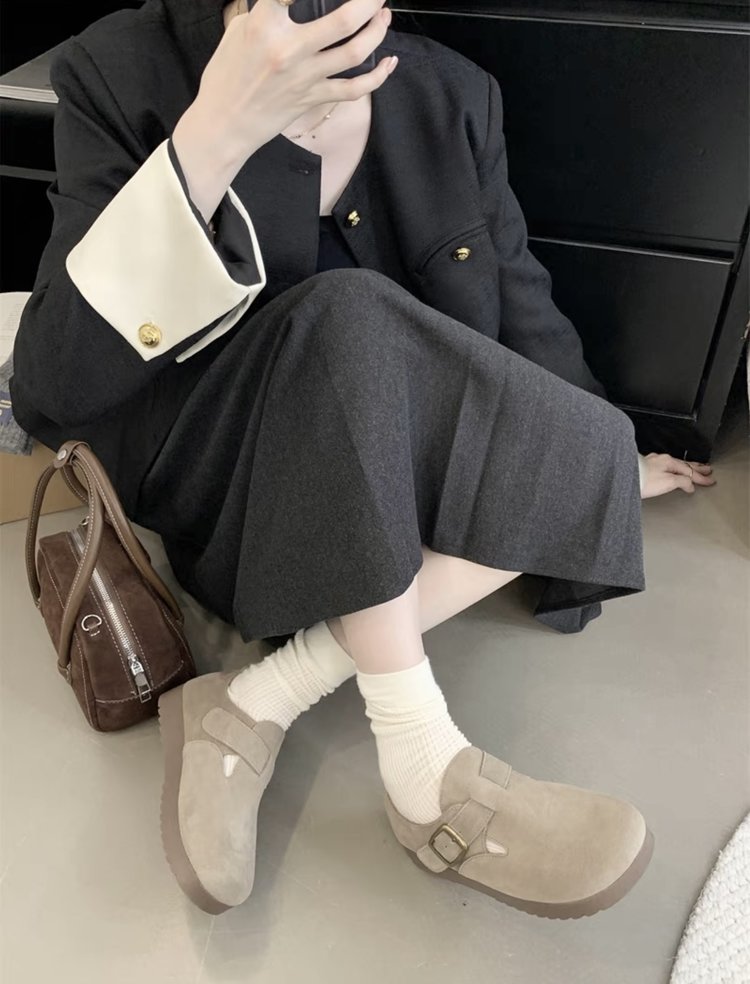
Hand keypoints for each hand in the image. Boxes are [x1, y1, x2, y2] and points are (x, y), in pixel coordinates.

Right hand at [194, 0, 395, 163]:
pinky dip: (378, 77)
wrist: (224, 123)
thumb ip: (267, 10)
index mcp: (265, 24)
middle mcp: (290, 50)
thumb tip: (289, 1)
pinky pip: (355, 89)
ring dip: (377, 30)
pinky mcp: (314, 98)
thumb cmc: (227, 76)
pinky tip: (388, 63)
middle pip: (344, 20)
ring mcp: (305, 76)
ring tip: (383, 16)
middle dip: (369, 0)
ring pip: (356, 51)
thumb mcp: (239, 30)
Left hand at [640, 452, 715, 498]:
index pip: (689, 471)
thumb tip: (690, 484)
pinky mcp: (645, 468)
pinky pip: (665, 466)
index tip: (709, 481)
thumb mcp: (668, 482)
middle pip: (684, 464)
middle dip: (697, 468)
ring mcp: (653, 463)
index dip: (700, 478)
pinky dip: (674, 469)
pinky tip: (672, 470)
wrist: (623, 479)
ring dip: (687, 467)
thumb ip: (681, 481)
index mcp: (669, 462)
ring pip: (675, 464)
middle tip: (707, 470)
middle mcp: (661, 460)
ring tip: (694, 469)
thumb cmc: (643, 480)